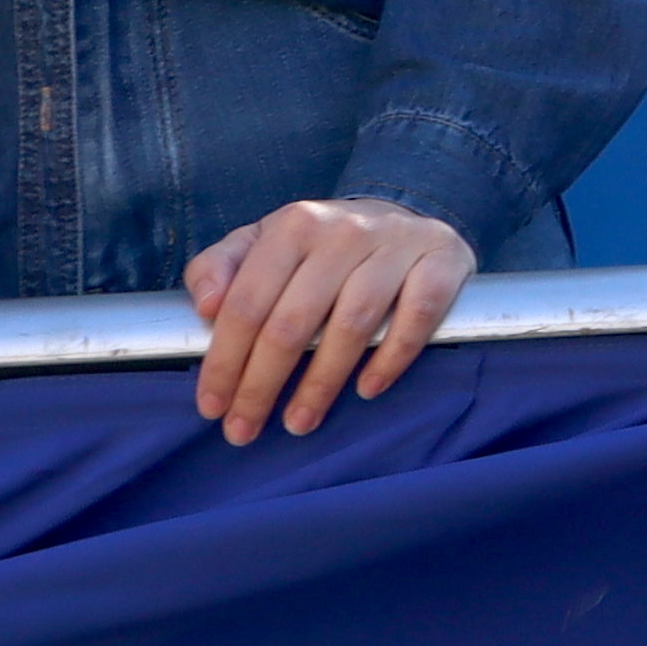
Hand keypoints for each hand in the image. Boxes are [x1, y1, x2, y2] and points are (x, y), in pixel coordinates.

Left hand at [183, 197, 476, 443]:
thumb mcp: (262, 244)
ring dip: (321, 384)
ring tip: (298, 423)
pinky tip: (368, 389)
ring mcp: (395, 246)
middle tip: (244, 430)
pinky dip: (391, 358)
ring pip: (351, 325)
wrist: (405, 216)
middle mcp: (342, 231)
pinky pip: (416, 318)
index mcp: (292, 226)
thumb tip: (204, 307)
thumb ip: (217, 268)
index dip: (224, 360)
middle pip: (292, 322)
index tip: (212, 406)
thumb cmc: (319, 247)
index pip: (247, 303)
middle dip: (261, 385)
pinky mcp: (442, 262)